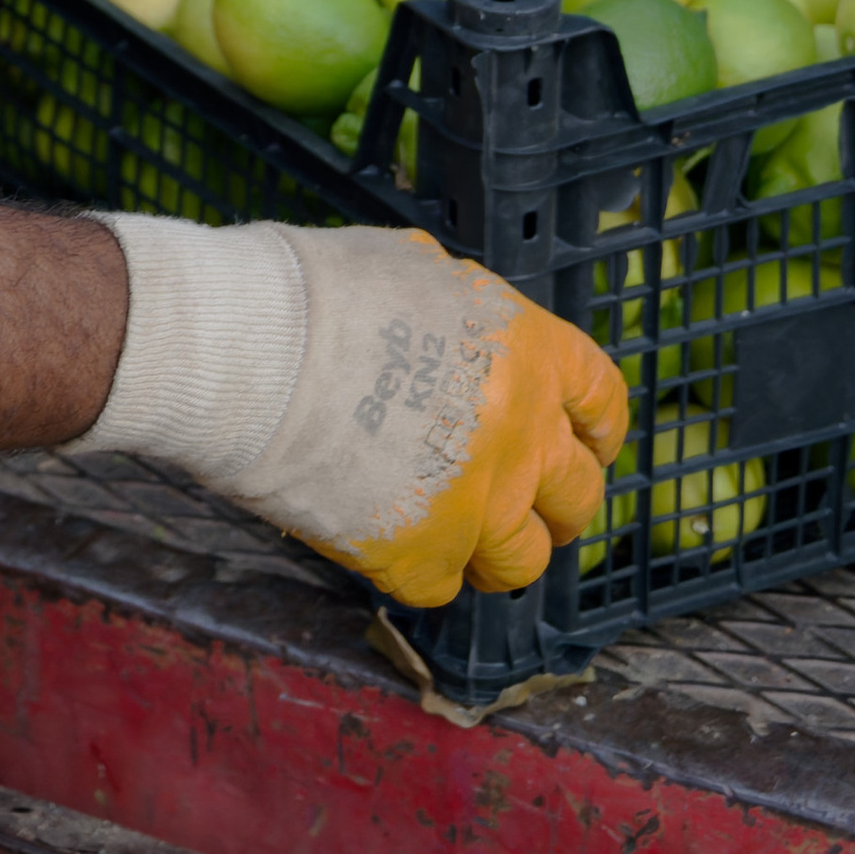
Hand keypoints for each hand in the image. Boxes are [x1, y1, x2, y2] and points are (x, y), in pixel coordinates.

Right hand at [82, 217, 626, 611]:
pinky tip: (386, 537)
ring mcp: (476, 505)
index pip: (603, 405)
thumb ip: (464, 310)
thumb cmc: (316, 291)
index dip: (593, 431)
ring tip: (456, 534)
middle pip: (576, 495)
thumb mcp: (415, 267)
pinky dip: (419, 567)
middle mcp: (522, 435)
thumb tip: (465, 325)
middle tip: (516, 502)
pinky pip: (443, 586)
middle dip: (552, 501)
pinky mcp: (419, 557)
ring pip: (522, 559)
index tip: (580, 445)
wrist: (251, 351)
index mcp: (529, 353)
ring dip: (494, 547)